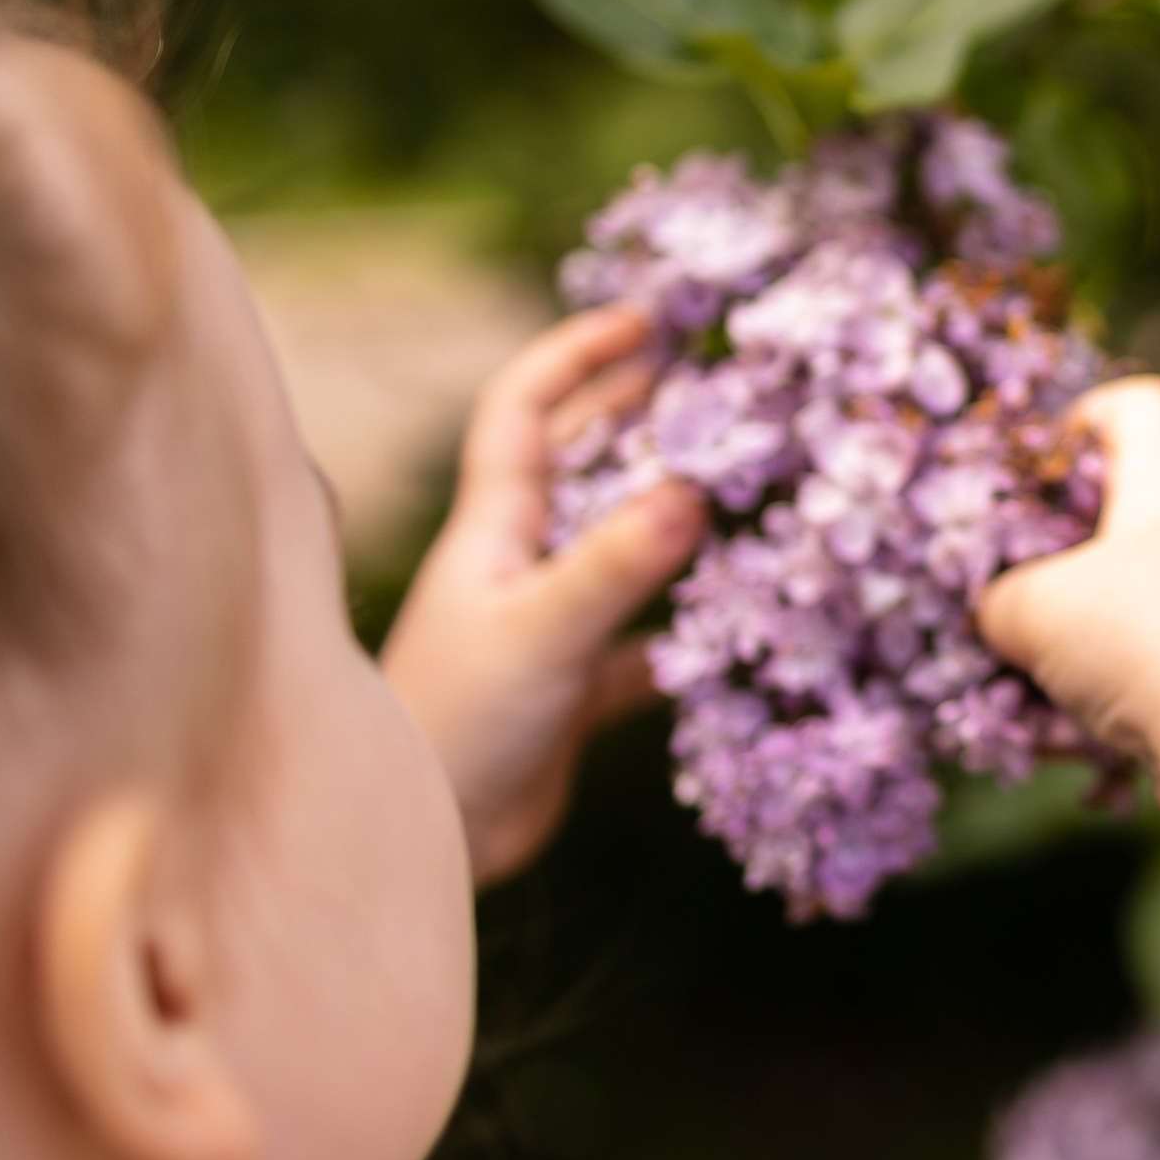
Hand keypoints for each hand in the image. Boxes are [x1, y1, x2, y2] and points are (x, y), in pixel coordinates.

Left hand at [381, 304, 705, 883]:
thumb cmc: (457, 721)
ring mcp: (544, 626)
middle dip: (628, 415)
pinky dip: (686, 636)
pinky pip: (641, 646)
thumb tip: (695, 492)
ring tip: (735, 484)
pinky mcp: (570, 691)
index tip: (643, 321)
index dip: (575, 355)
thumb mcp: (541, 632)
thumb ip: (616, 565)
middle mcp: (516, 564)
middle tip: (702, 381)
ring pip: (615, 550)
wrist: (423, 837)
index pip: (523, 410)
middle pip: (573, 465)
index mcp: (492, 528)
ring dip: (666, 518)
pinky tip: (736, 632)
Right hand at [978, 376, 1159, 771]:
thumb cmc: (1145, 649)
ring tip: (1038, 688)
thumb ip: (998, 599)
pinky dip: (1130, 685)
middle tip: (1020, 594)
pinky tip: (1083, 739)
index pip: (1143, 404)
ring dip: (1091, 633)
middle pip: (1141, 509)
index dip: (1082, 421)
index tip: (1036, 476)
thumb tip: (998, 616)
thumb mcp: (1032, 614)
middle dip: (1070, 553)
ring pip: (1153, 595)